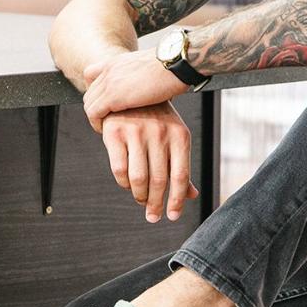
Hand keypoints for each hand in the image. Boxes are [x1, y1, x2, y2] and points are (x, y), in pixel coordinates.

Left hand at [83, 48, 187, 132]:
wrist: (179, 62)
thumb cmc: (175, 67)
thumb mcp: (153, 68)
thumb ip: (143, 77)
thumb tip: (153, 87)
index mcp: (118, 61)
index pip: (92, 75)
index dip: (97, 92)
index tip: (107, 106)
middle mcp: (109, 69)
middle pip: (90, 92)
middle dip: (96, 108)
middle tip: (106, 122)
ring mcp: (109, 81)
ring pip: (89, 103)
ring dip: (96, 118)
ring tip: (107, 129)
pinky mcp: (113, 96)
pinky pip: (93, 113)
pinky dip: (97, 123)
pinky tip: (107, 131)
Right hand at [101, 103, 198, 221]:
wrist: (130, 90)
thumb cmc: (157, 119)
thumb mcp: (174, 137)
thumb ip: (180, 166)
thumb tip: (192, 195)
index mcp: (179, 135)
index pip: (180, 176)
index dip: (176, 200)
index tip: (172, 216)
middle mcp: (159, 134)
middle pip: (159, 181)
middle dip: (155, 204)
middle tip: (153, 217)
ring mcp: (136, 133)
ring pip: (138, 178)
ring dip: (139, 196)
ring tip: (141, 201)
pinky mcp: (115, 133)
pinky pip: (119, 169)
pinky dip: (124, 183)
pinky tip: (127, 185)